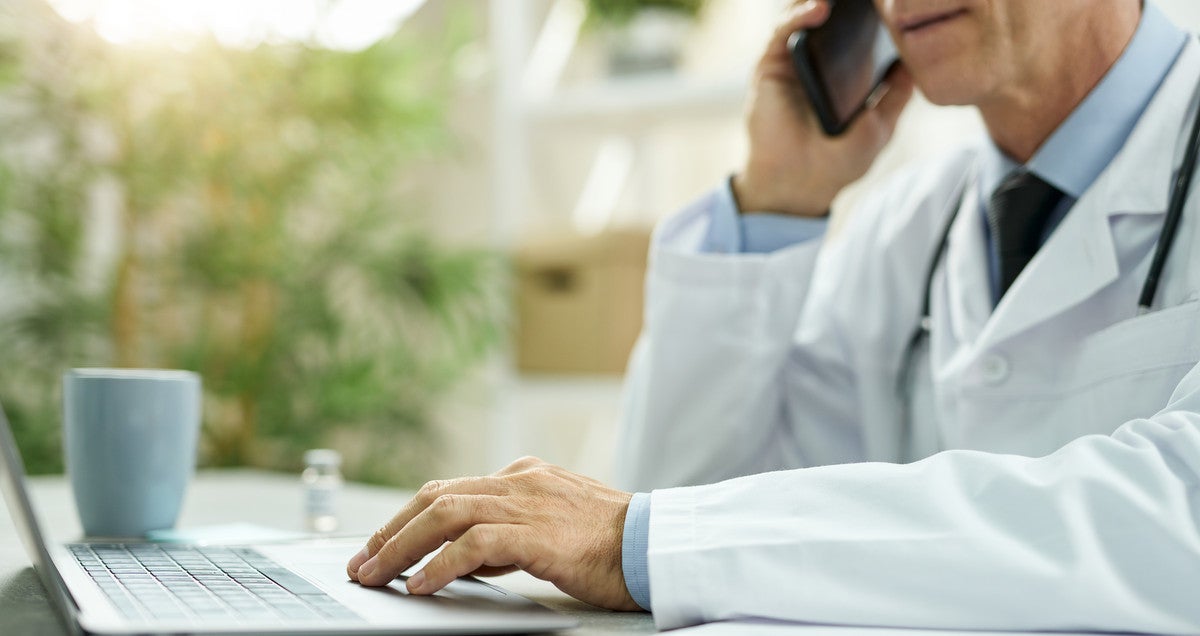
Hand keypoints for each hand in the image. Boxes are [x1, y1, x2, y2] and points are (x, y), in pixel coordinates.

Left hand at [346, 457, 639, 610]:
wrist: (657, 546)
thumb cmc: (611, 545)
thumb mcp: (552, 530)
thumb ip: (510, 534)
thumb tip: (464, 558)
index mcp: (523, 476)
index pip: (449, 490)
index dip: (407, 518)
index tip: (380, 547)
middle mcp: (520, 481)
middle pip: (436, 496)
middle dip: (391, 531)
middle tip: (362, 563)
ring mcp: (529, 503)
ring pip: (446, 514)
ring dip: (403, 547)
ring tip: (378, 575)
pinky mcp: (539, 534)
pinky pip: (476, 545)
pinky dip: (441, 564)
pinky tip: (422, 584)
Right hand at [735, 0, 913, 215]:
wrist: (802, 185)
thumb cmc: (838, 163)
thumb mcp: (881, 125)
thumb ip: (897, 94)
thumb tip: (914, 62)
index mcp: (843, 74)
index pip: (856, 30)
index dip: (868, 12)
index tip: (885, 1)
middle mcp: (815, 63)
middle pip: (828, 17)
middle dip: (845, 2)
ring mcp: (791, 64)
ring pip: (802, 16)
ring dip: (820, 0)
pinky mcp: (769, 68)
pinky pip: (781, 32)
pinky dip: (798, 15)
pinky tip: (819, 9)